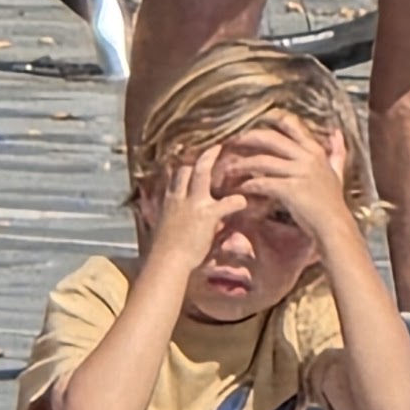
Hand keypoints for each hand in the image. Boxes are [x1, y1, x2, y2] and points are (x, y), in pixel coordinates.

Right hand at [137, 146, 230, 278]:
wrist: (167, 262)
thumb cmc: (165, 251)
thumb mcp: (166, 227)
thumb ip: (175, 215)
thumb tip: (179, 211)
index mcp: (169, 201)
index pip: (175, 176)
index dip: (186, 166)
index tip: (195, 160)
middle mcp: (179, 198)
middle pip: (187, 168)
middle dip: (203, 156)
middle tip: (216, 147)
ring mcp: (193, 204)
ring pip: (202, 173)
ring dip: (215, 163)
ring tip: (233, 158)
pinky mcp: (207, 214)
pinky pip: (227, 202)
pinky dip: (237, 201)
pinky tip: (244, 202)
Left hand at [216, 115, 354, 259]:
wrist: (335, 226)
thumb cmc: (332, 202)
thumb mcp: (337, 172)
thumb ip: (336, 152)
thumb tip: (337, 132)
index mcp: (315, 150)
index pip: (291, 124)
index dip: (270, 119)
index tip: (252, 122)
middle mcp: (308, 157)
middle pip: (271, 138)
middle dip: (248, 138)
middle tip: (231, 142)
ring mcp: (299, 172)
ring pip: (262, 161)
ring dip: (242, 164)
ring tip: (228, 169)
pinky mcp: (291, 189)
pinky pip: (263, 182)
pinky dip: (248, 184)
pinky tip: (239, 188)